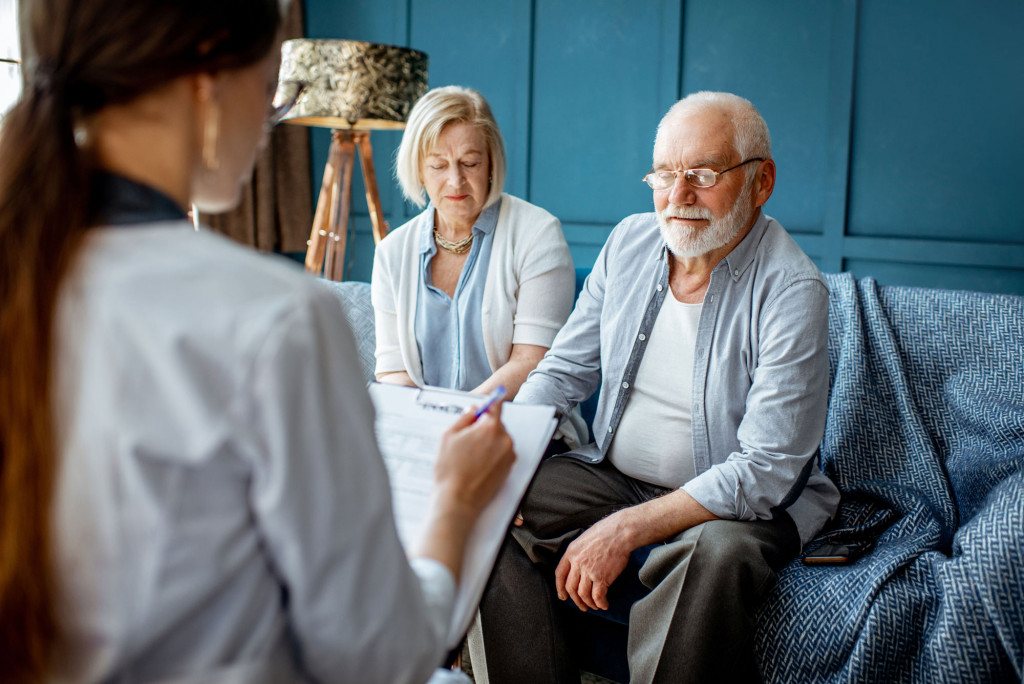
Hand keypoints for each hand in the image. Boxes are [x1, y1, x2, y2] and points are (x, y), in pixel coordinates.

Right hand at [433, 402, 514, 518]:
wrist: (458, 500)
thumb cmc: (451, 470)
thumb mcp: (449, 436)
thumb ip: (464, 417)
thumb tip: (474, 410)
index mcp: (490, 428)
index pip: (496, 406)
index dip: (489, 403)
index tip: (487, 403)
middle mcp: (505, 440)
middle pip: (497, 424)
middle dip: (484, 427)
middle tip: (467, 439)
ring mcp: (509, 455)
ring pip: (500, 440)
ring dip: (489, 442)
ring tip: (471, 456)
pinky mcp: (509, 469)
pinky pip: (502, 454)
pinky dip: (493, 455)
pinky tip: (478, 465)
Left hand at [554, 511, 632, 611]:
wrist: (620, 532)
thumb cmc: (606, 532)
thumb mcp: (585, 539)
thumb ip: (579, 552)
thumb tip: (580, 564)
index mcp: (571, 552)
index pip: (560, 574)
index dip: (560, 588)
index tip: (563, 596)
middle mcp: (577, 563)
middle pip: (571, 588)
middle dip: (576, 600)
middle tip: (582, 606)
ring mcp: (588, 571)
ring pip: (583, 594)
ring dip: (589, 603)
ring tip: (595, 606)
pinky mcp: (601, 577)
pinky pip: (597, 596)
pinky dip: (600, 603)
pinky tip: (604, 605)